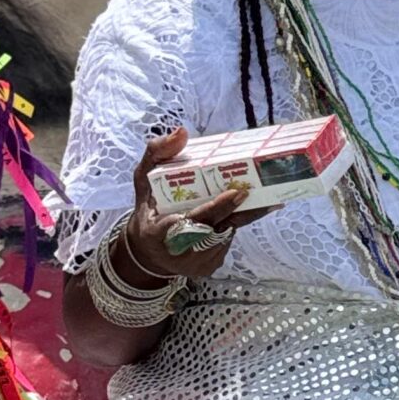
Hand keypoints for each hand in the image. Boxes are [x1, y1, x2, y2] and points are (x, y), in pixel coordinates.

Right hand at [120, 130, 245, 286]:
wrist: (149, 250)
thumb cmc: (149, 208)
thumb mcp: (144, 178)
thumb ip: (158, 153)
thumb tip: (181, 132)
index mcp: (158, 232)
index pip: (189, 221)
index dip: (215, 208)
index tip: (236, 192)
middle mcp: (177, 252)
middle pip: (215, 226)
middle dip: (236, 208)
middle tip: (254, 189)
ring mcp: (196, 263)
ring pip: (225, 233)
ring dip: (235, 215)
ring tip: (245, 197)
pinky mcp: (209, 267)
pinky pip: (227, 241)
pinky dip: (230, 224)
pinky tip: (233, 212)